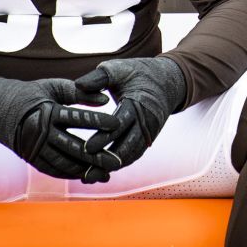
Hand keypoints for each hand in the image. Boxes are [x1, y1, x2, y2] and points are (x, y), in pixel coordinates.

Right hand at [0, 76, 120, 182]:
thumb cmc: (29, 93)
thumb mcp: (53, 87)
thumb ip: (79, 92)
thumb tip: (105, 99)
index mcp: (47, 112)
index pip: (77, 118)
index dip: (98, 121)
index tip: (118, 123)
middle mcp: (40, 132)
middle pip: (73, 147)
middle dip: (97, 156)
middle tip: (118, 161)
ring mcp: (34, 148)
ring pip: (64, 163)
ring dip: (85, 170)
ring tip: (105, 174)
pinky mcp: (30, 158)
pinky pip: (52, 169)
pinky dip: (70, 173)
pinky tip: (86, 175)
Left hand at [75, 57, 186, 171]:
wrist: (169, 81)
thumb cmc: (139, 73)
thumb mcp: (119, 68)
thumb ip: (98, 77)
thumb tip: (78, 84)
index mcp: (139, 104)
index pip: (120, 124)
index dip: (104, 137)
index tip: (87, 148)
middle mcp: (147, 122)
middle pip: (126, 147)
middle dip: (106, 161)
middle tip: (86, 172)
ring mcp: (149, 132)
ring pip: (130, 155)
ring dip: (111, 167)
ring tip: (90, 177)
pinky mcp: (147, 138)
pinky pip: (133, 154)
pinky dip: (118, 163)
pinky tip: (101, 171)